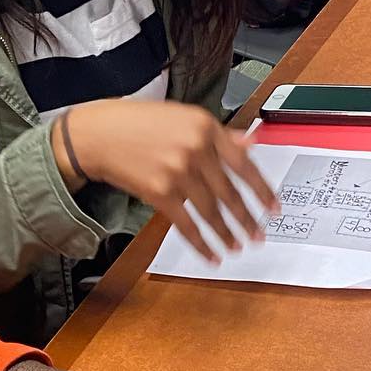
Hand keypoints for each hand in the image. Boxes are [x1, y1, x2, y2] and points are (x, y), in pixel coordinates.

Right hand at [53, 100, 279, 262]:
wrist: (98, 134)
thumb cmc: (137, 123)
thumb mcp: (182, 116)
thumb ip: (217, 132)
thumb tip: (249, 145)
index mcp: (205, 127)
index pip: (244, 164)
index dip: (262, 190)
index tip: (273, 207)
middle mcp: (195, 149)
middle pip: (230, 193)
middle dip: (247, 219)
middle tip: (258, 234)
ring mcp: (178, 172)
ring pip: (211, 212)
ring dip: (227, 234)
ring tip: (237, 246)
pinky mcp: (160, 193)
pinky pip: (187, 224)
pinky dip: (201, 243)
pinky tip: (211, 254)